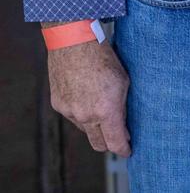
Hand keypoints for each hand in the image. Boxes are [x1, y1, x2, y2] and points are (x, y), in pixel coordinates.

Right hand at [47, 39, 130, 155]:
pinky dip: (80, 111)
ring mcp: (70, 112)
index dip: (123, 149)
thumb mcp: (123, 81)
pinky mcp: (58, 104)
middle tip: (117, 136)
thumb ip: (121, 106)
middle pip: (98, 143)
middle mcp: (86, 116)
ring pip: (85, 128)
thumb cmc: (103, 57)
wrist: (75, 41)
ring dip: (94, 124)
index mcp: (106, 111)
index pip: (115, 143)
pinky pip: (72, 116)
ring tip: (101, 106)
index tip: (127, 150)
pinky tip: (85, 95)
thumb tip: (122, 122)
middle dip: (109, 143)